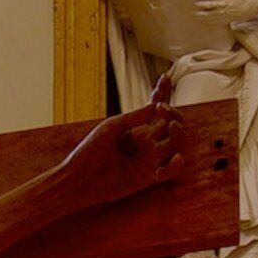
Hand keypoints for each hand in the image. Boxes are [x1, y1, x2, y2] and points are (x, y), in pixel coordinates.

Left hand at [52, 106, 187, 206]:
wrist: (78, 181)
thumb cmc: (89, 152)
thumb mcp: (111, 128)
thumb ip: (135, 117)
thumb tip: (157, 105)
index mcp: (135, 127)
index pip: (155, 109)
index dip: (163, 93)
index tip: (164, 77)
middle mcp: (145, 142)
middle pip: (172, 125)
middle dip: (174, 113)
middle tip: (162, 108)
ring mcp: (149, 159)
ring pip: (177, 145)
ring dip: (180, 135)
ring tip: (171, 125)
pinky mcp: (149, 178)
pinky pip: (172, 171)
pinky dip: (175, 166)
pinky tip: (170, 160)